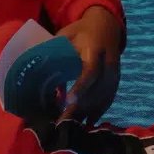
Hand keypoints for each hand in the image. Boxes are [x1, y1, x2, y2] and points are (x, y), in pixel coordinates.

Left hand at [55, 6, 122, 123]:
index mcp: (95, 50)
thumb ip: (55, 53)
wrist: (106, 26)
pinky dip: (99, 111)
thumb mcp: (65, 35)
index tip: (68, 101)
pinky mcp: (116, 80)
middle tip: (64, 122)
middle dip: (81, 107)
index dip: (81, 87)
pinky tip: (88, 123)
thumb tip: (37, 71)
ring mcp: (115, 73)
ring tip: (72, 127)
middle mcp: (108, 63)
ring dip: (88, 113)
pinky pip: (109, 98)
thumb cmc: (80, 30)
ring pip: (104, 97)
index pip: (90, 72)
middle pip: (97, 90)